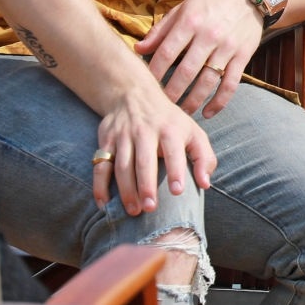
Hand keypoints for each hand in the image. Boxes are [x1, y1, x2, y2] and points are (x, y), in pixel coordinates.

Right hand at [92, 83, 217, 215]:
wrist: (135, 94)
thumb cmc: (170, 122)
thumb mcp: (193, 132)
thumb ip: (204, 158)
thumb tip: (205, 184)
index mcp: (170, 130)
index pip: (173, 151)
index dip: (175, 171)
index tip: (177, 191)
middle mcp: (145, 131)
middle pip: (143, 161)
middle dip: (146, 186)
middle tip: (150, 208)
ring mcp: (123, 136)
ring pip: (121, 165)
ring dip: (125, 190)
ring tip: (133, 210)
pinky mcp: (106, 140)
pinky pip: (100, 165)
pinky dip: (99, 185)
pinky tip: (103, 203)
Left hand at [136, 0, 263, 118]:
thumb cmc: (211, 1)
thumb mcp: (183, 8)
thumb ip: (160, 30)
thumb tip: (138, 49)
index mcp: (190, 21)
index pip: (167, 52)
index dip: (154, 72)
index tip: (146, 86)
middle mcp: (208, 35)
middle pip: (186, 71)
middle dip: (171, 92)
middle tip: (161, 107)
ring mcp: (227, 47)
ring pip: (207, 81)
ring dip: (193, 101)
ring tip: (181, 113)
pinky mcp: (243, 56)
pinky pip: (230, 84)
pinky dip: (219, 102)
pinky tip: (208, 113)